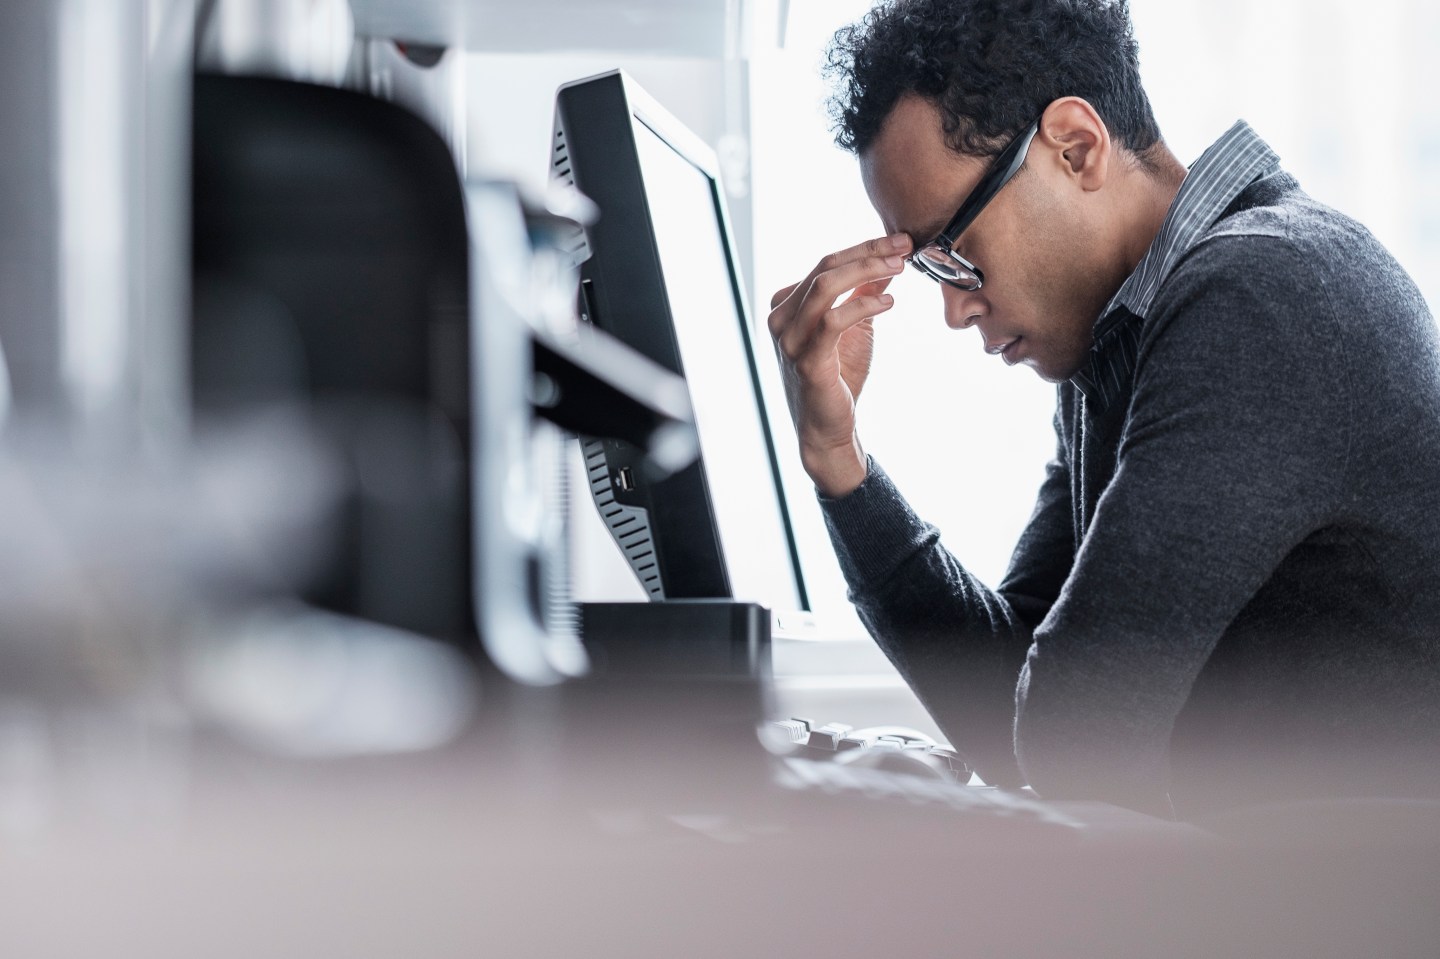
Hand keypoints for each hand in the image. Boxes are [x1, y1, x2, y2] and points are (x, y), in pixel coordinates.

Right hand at [767, 233, 910, 496]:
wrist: (828, 428)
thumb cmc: (838, 378)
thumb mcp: (854, 328)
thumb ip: (864, 295)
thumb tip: (888, 263)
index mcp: (787, 306)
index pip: (826, 263)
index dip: (864, 248)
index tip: (900, 241)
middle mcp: (781, 319)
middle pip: (824, 267)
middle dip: (868, 252)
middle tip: (904, 247)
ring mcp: (789, 340)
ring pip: (824, 286)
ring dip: (865, 271)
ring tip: (899, 268)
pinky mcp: (806, 361)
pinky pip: (833, 321)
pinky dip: (863, 306)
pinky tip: (889, 303)